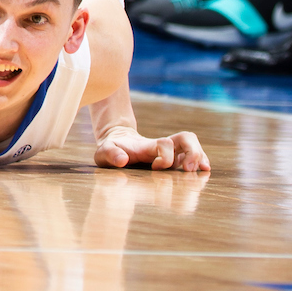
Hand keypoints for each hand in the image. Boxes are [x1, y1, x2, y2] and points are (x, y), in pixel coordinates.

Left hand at [95, 125, 210, 170]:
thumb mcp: (104, 152)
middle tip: (188, 170)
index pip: (164, 144)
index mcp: (147, 146)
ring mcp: (171, 152)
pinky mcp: (175, 159)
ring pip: (193, 146)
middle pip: (186, 139)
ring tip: (203, 170)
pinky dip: (202, 161)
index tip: (155, 168)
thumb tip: (123, 160)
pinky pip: (194, 156)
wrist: (117, 145)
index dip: (165, 156)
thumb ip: (110, 154)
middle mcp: (164, 147)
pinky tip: (205, 170)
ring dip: (200, 157)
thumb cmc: (111, 150)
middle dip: (192, 153)